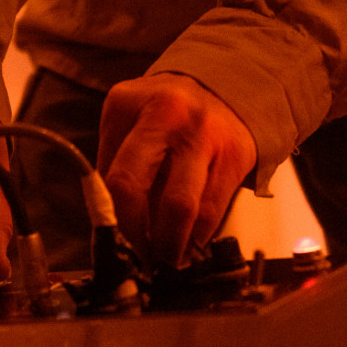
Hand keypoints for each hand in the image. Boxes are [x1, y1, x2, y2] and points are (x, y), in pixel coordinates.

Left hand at [97, 73, 255, 265]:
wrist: (224, 87)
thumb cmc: (166, 114)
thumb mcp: (129, 122)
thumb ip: (116, 165)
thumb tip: (110, 226)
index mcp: (127, 105)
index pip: (112, 176)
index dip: (113, 221)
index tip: (113, 245)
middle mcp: (166, 115)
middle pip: (138, 189)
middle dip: (137, 237)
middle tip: (138, 258)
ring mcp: (205, 133)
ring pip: (182, 208)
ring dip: (170, 245)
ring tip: (163, 259)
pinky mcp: (235, 153)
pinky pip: (213, 210)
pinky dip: (197, 237)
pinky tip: (189, 244)